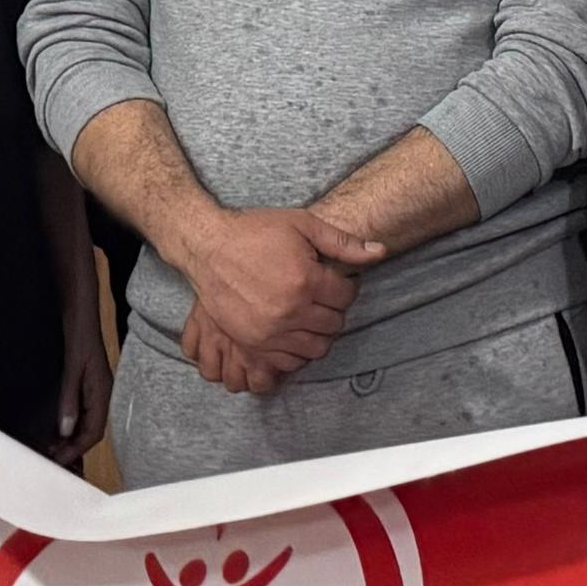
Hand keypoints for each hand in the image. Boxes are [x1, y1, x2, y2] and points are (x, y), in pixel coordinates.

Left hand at [53, 275, 113, 462]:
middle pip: (90, 432)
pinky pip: (80, 414)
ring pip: (85, 425)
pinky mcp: (86, 386)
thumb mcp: (73, 367)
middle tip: (50, 460)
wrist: (82, 310)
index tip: (57, 461)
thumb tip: (66, 430)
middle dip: (72, 449)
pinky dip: (68, 426)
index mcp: (103, 393)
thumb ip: (70, 398)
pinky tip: (54, 430)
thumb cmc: (80, 334)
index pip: (94, 432)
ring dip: (69, 440)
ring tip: (49, 450)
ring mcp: (94, 391)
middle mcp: (102, 395)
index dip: (76, 450)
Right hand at [175, 204, 386, 397]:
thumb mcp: (301, 224)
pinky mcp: (253, 342)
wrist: (207, 247)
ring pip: (316, 348)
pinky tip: (293, 330)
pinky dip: (296, 350)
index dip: (347, 286)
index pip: (347, 296)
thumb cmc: (254, 231)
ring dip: (319, 333)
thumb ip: (343, 242)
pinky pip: (289, 360)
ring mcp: (271, 331)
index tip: (336, 280)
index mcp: (306, 280)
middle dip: (334, 309)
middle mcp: (291, 310)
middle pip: (334, 324)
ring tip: (310, 314)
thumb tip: (380, 252)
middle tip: (324, 297)